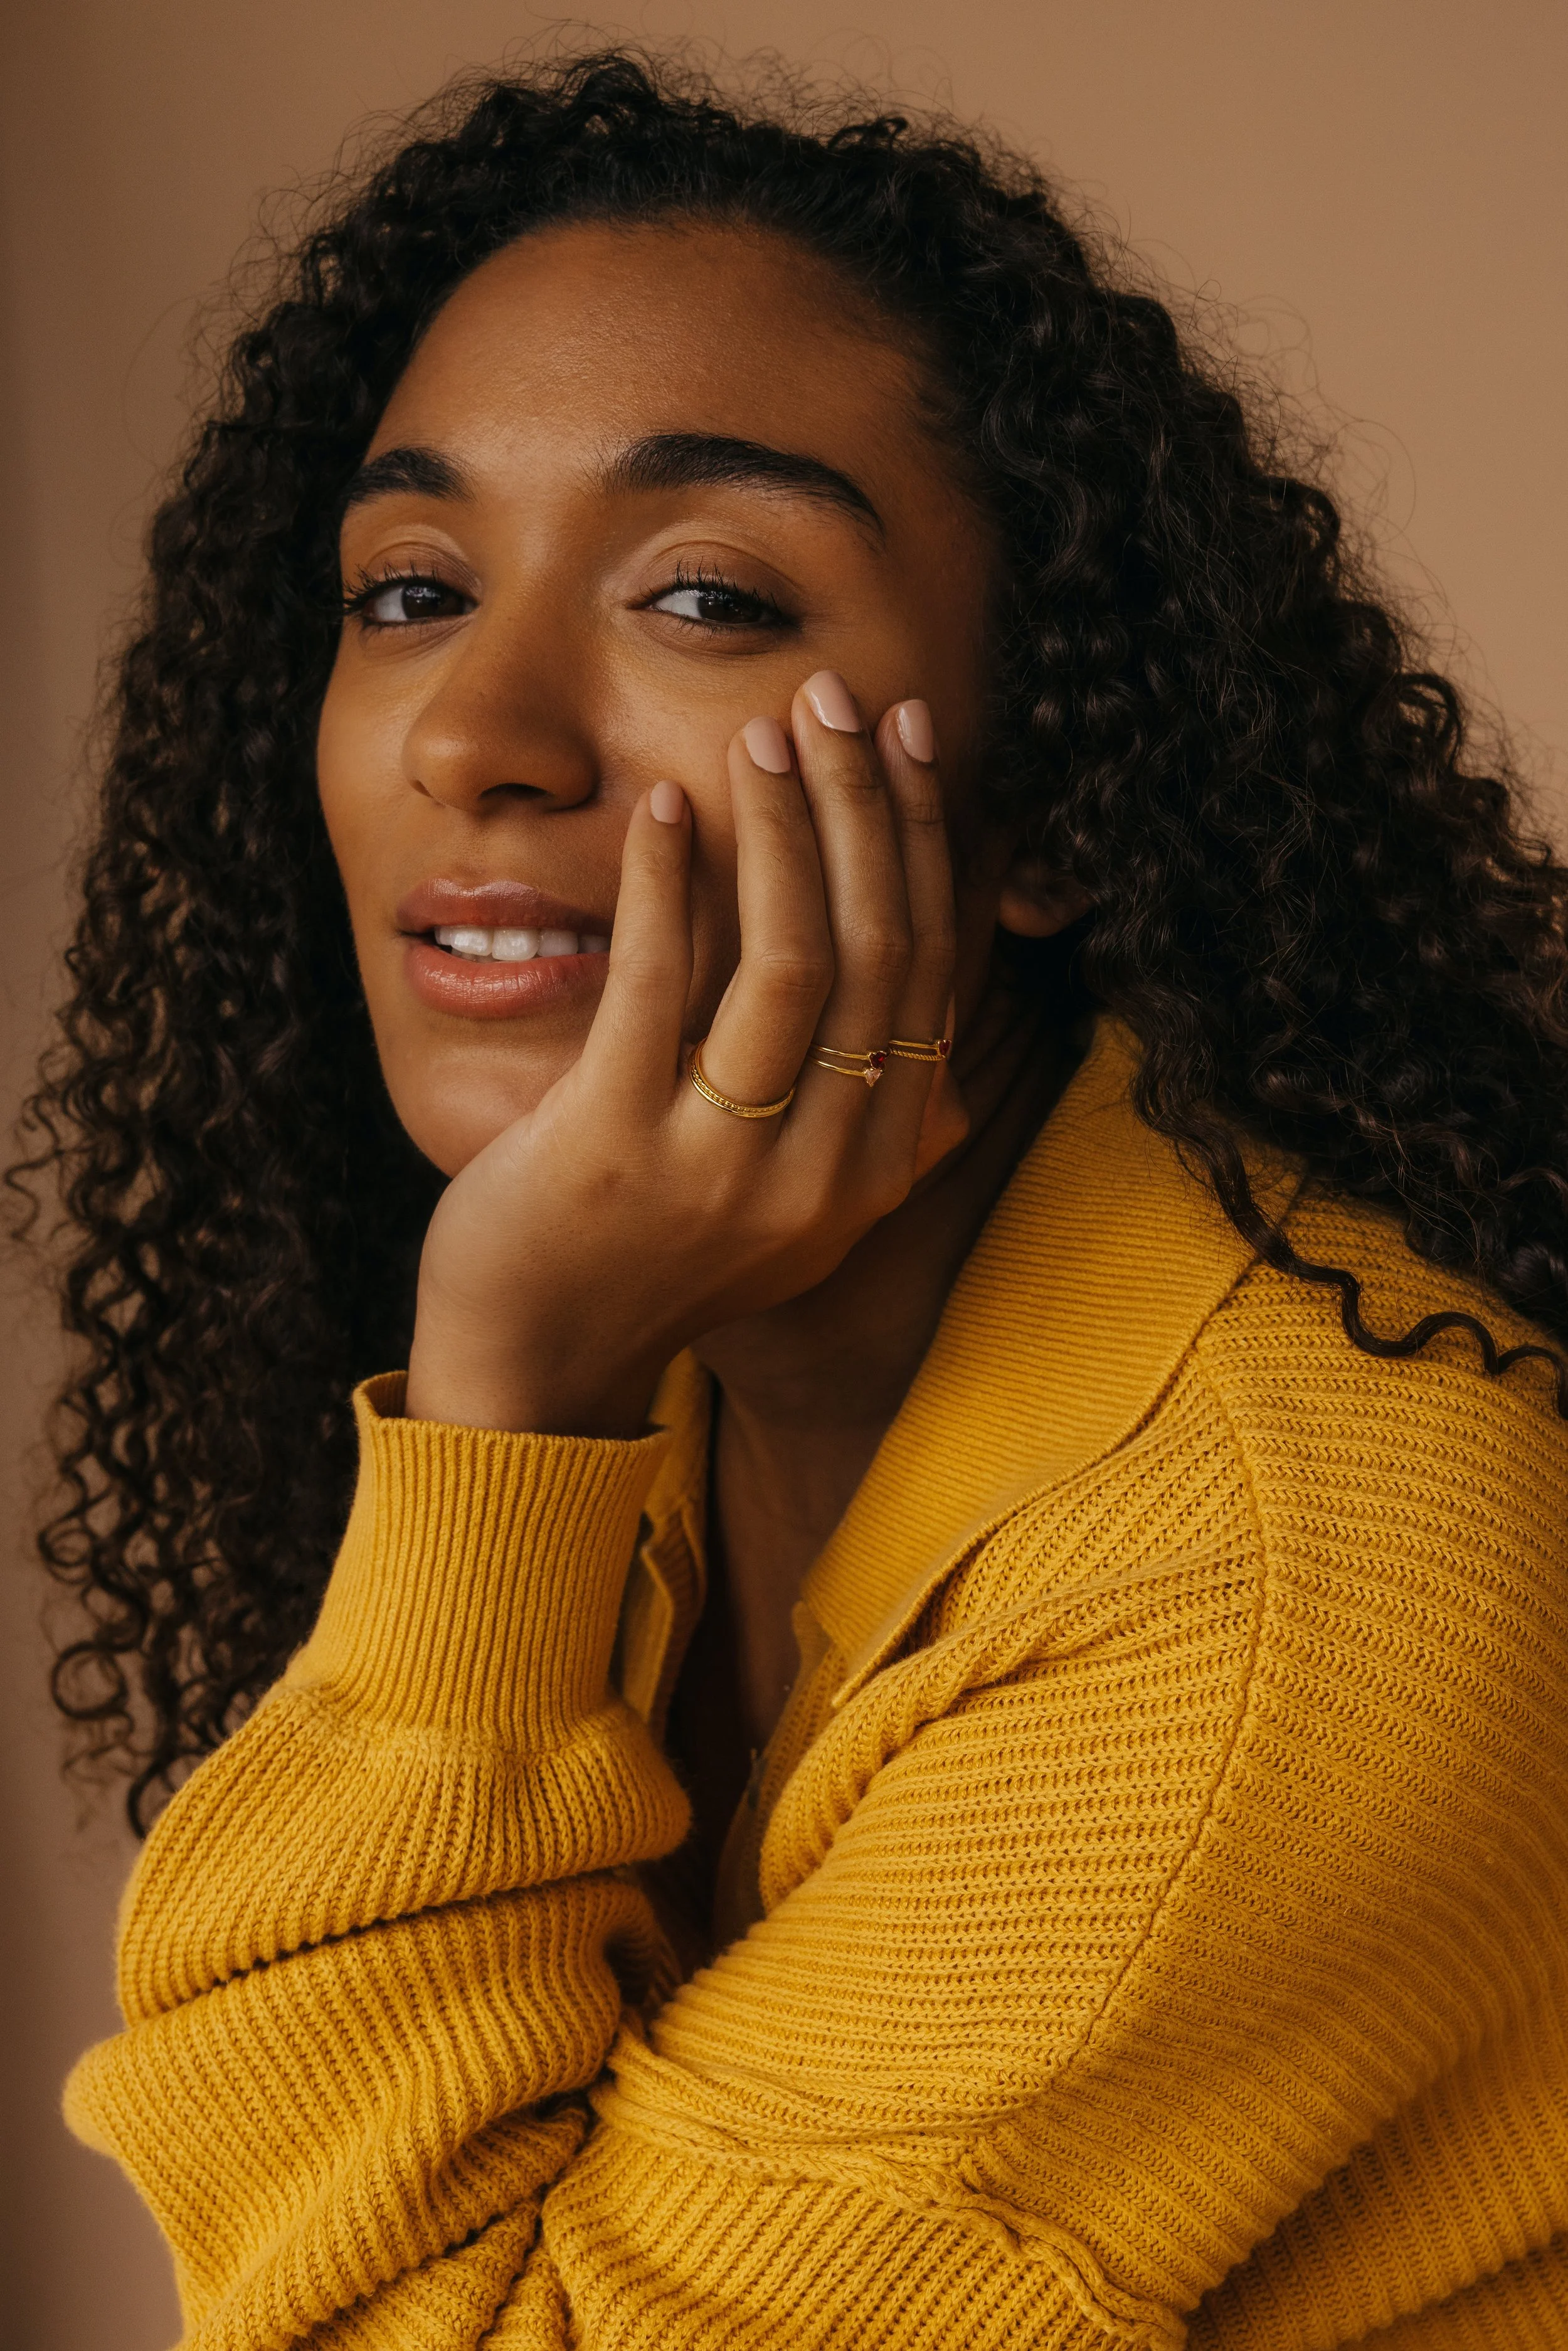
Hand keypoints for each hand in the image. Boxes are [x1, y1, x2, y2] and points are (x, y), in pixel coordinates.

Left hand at [404, 675, 963, 1437]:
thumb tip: (940, 1053)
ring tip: (762, 735)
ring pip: (792, 962)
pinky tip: (659, 809)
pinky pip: (658, 987)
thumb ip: (864, 1133)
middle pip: (877, 950)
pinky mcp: (616, 1148)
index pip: (929, 971)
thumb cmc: (652, 1260)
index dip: (923, 841)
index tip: (905, 741)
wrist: (535, 1369)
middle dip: (864, 805)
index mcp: (874, 1168)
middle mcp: (822, 1171)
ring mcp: (722, 1166)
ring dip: (784, 828)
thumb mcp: (791, 1211)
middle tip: (835, 699)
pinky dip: (665, 883)